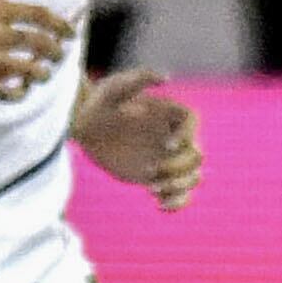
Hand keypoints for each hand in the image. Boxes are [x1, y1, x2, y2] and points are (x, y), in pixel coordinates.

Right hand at [0, 0, 72, 98]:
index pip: (39, 15)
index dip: (61, 25)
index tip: (69, 33)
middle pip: (38, 43)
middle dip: (55, 52)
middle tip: (58, 56)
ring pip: (26, 69)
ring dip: (40, 73)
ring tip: (42, 73)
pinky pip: (5, 91)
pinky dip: (19, 92)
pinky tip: (21, 90)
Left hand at [73, 68, 203, 210]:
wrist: (85, 125)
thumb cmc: (99, 102)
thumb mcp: (114, 87)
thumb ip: (138, 79)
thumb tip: (166, 78)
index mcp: (170, 114)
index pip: (193, 123)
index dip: (186, 136)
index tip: (165, 146)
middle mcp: (174, 136)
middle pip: (196, 156)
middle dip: (179, 167)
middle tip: (151, 172)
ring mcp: (166, 159)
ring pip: (192, 178)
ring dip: (180, 187)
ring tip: (153, 189)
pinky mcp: (155, 176)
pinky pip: (177, 194)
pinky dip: (176, 203)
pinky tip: (159, 205)